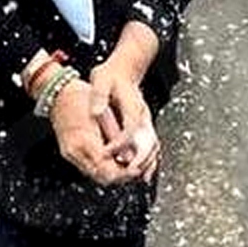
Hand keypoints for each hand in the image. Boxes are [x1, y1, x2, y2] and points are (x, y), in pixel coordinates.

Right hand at [48, 79, 138, 186]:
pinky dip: (104, 168)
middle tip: (136, 170)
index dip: (125, 172)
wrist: (59, 94)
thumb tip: (131, 153)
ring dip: (113, 174)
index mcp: (82, 141)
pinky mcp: (70, 153)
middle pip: (101, 177)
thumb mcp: (105, 114)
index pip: (106, 168)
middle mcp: (74, 152)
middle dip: (121, 177)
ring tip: (128, 167)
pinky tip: (114, 162)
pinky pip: (89, 168)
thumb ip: (117, 137)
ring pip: (96, 176)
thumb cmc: (80, 98)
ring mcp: (70, 154)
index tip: (138, 169)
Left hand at [87, 64, 158, 182]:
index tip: (107, 153)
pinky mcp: (144, 125)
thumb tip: (94, 112)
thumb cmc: (111, 75)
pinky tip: (145, 172)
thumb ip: (98, 96)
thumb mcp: (101, 80)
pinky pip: (151, 145)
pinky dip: (150, 159)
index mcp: (132, 106)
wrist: (125, 69)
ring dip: (148, 162)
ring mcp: (146, 121)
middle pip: (147, 141)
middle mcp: (143, 116)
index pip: (129, 129)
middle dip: (139, 159)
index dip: (119, 143)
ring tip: (141, 178)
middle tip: (128, 173)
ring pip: (153, 145)